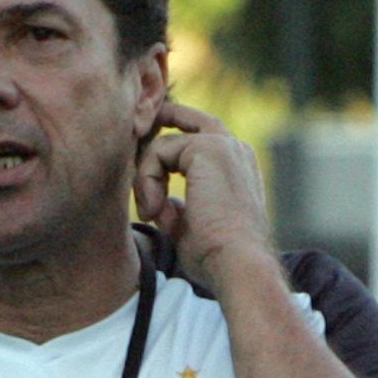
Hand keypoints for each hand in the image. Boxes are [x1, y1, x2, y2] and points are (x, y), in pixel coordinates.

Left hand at [133, 101, 276, 289]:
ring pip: (164, 145)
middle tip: (139, 126)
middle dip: (165, 116)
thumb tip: (162, 200)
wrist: (236, 262)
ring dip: (147, 179)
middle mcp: (236, 151)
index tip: (150, 159)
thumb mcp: (192, 227)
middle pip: (194, 119)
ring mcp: (223, 146)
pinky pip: (159, 151)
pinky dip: (148, 180)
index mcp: (238, 169)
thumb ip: (178, 208)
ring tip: (151, 214)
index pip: (205, 140)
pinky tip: (155, 211)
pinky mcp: (208, 148)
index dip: (175, 143)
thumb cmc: (216, 255)